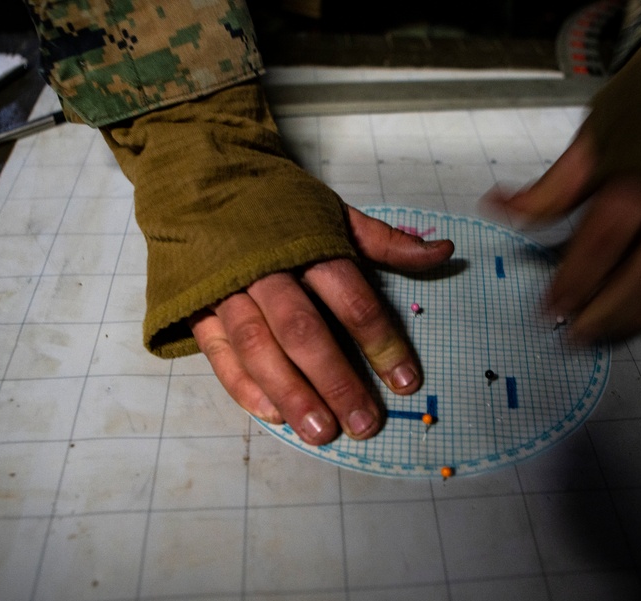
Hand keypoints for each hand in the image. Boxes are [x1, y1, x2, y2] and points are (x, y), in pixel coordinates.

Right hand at [189, 206, 453, 445]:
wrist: (199, 186)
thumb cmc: (278, 211)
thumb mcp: (333, 215)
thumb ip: (385, 242)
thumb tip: (444, 252)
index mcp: (306, 245)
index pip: (351, 299)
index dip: (381, 342)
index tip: (405, 381)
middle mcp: (266, 271)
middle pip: (303, 330)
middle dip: (336, 380)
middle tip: (365, 423)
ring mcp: (226, 292)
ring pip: (258, 348)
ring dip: (291, 393)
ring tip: (322, 431)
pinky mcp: (197, 310)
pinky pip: (219, 354)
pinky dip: (244, 388)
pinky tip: (274, 415)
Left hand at [487, 133, 640, 339]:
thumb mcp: (598, 135)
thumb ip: (557, 183)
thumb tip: (498, 207)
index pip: (611, 227)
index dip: (578, 271)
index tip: (550, 304)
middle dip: (610, 305)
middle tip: (575, 331)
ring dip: (639, 314)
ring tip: (602, 332)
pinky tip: (639, 317)